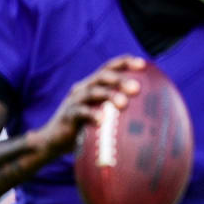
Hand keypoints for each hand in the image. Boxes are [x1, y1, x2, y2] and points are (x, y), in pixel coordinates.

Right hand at [27, 56, 145, 157]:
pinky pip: (80, 112)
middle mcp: (84, 88)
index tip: (143, 64)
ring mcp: (74, 100)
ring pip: (93, 92)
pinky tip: (102, 120)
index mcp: (93, 85)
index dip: (125, 63)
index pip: (109, 68)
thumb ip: (118, 109)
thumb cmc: (85, 127)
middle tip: (137, 88)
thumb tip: (150, 114)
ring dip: (109, 95)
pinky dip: (91, 114)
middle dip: (121, 79)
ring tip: (124, 103)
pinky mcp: (67, 115)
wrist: (53, 141)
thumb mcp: (103, 114)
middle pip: (103, 76)